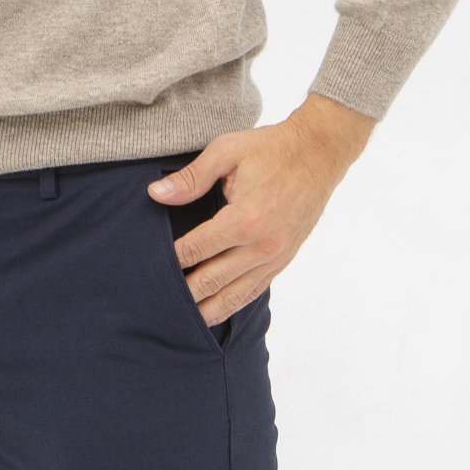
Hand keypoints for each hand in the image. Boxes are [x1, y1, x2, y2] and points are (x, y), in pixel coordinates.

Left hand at [147, 93, 375, 325]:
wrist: (318, 153)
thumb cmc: (271, 148)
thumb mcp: (227, 151)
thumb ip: (192, 178)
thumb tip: (156, 195)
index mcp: (244, 218)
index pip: (196, 248)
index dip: (171, 259)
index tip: (150, 264)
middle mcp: (261, 245)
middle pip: (212, 280)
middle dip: (183, 292)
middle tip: (158, 299)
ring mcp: (275, 256)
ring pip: (235, 295)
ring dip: (207, 309)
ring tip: (181, 320)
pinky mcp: (284, 259)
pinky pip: (255, 290)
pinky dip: (233, 304)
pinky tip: (216, 310)